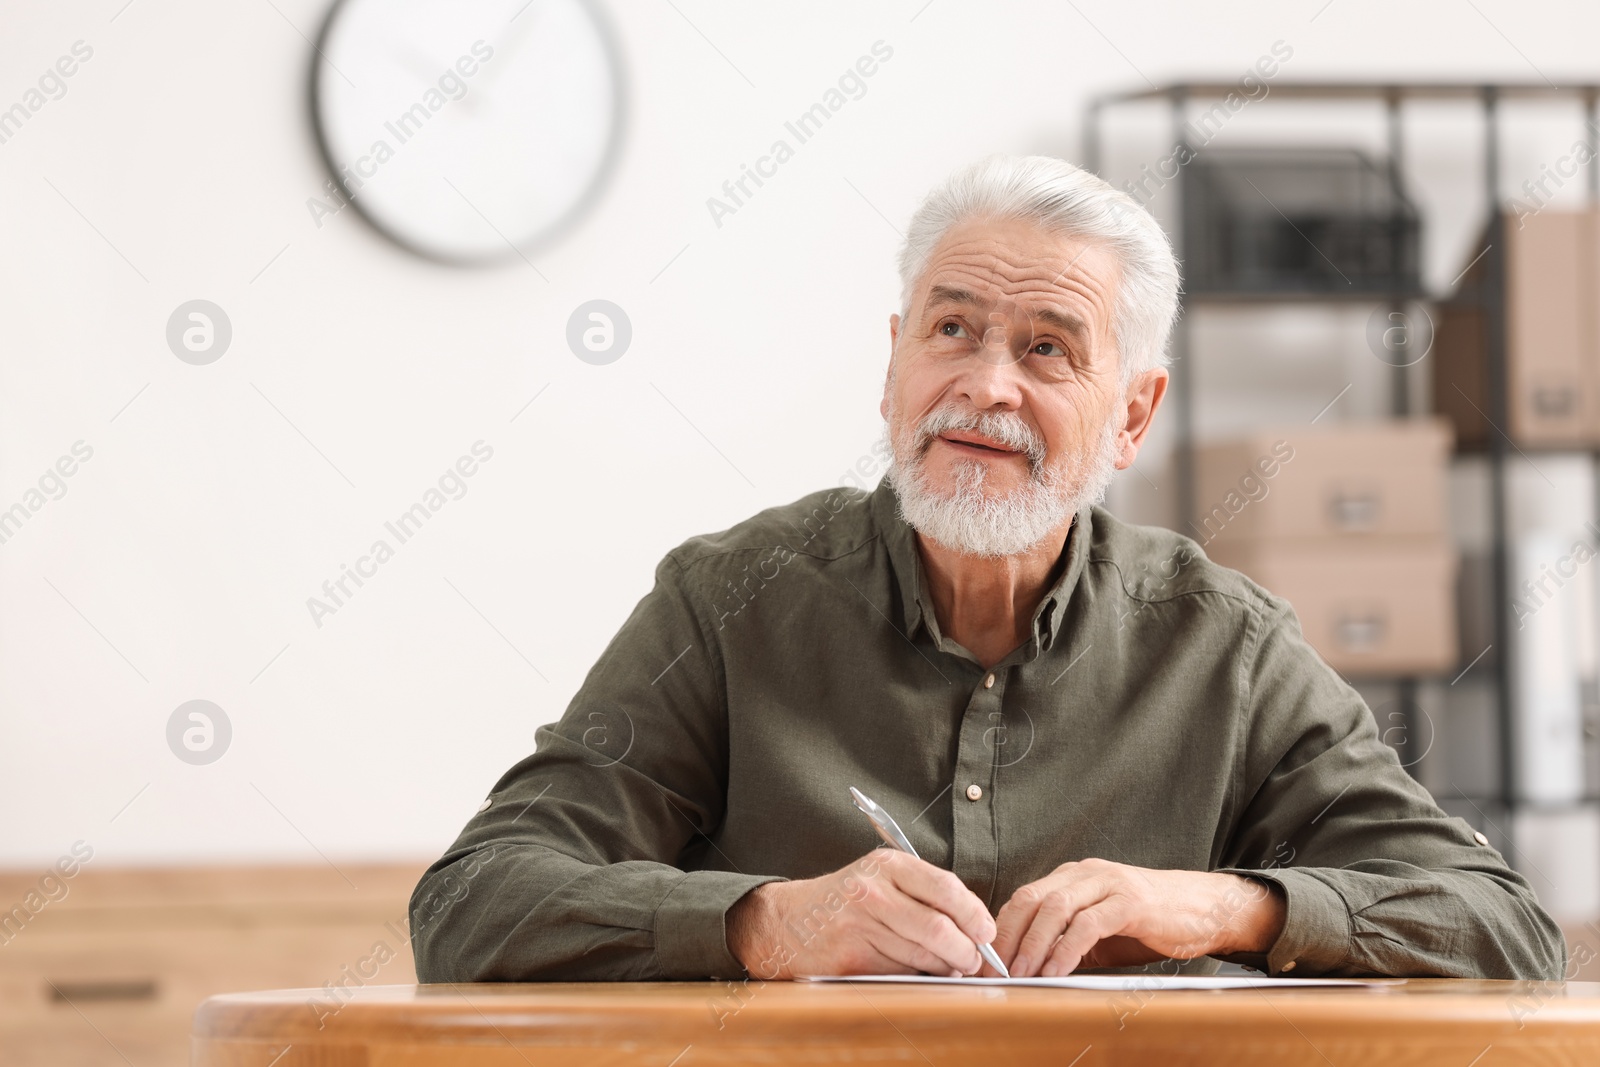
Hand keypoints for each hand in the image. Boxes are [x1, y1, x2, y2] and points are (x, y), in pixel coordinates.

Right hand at [727, 850, 996, 979]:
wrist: (789, 921)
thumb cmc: (848, 900)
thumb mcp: (882, 877)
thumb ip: (925, 894)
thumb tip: (975, 928)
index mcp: (888, 865)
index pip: (945, 888)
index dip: (974, 914)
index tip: (987, 931)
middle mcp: (873, 892)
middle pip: (938, 928)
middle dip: (966, 950)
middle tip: (973, 959)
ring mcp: (860, 926)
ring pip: (923, 956)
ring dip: (945, 967)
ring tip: (949, 966)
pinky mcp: (852, 959)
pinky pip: (901, 973)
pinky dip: (918, 977)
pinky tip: (917, 971)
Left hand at [989, 858, 1285, 976]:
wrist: (1204, 909)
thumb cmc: (1149, 923)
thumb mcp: (1099, 933)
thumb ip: (1067, 941)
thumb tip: (1028, 968)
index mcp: (1072, 877)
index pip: (1023, 897)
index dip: (1000, 928)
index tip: (986, 960)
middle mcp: (1085, 873)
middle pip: (1031, 898)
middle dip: (1008, 936)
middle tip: (995, 970)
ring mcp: (1108, 883)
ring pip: (1056, 907)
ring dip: (1033, 943)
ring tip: (1022, 973)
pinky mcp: (1130, 901)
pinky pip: (1089, 923)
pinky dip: (1067, 948)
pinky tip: (1057, 969)